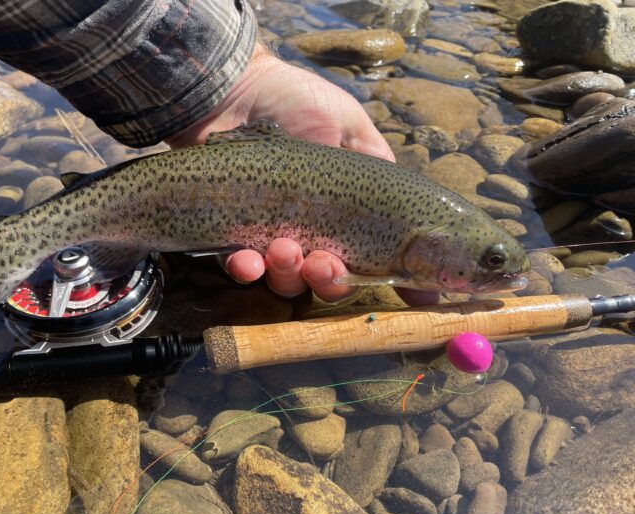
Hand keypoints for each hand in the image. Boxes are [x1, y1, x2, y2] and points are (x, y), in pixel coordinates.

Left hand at [167, 43, 419, 302]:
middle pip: (328, 280)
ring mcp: (269, 236)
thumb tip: (415, 211)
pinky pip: (243, 268)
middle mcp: (309, 231)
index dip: (386, 276)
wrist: (232, 89)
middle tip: (324, 263)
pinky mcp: (231, 236)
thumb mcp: (349, 124)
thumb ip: (377, 162)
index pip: (368, 257)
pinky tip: (250, 260)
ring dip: (290, 275)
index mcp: (341, 213)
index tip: (409, 293)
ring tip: (284, 249)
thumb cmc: (294, 102)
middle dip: (331, 279)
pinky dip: (248, 270)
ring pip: (287, 282)